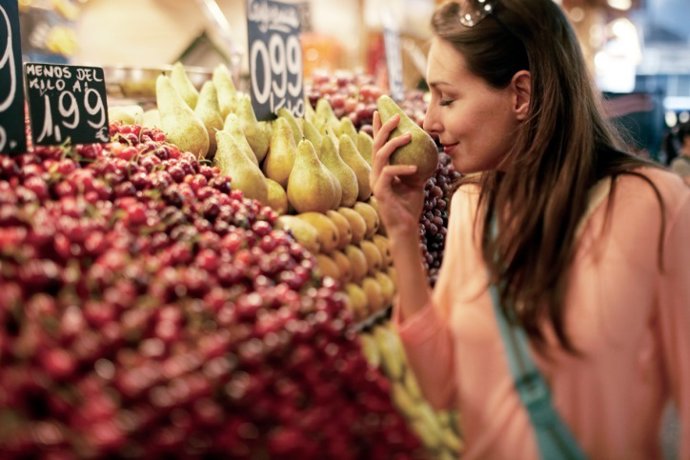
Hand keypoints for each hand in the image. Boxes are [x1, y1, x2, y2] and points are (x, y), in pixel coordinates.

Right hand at [370, 111, 425, 236]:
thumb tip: (428, 152)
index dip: (378, 127)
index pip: (378, 145)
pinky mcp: (380, 192)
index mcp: (381, 170)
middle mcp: (375, 174)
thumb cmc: (409, 206)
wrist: (406, 227)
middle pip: (376, 145)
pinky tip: (415, 169)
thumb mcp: (416, 182)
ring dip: (394, 143)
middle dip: (385, 128)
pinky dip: (402, 169)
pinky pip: (389, 174)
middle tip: (398, 116)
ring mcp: (376, 183)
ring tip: (409, 136)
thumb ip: (416, 168)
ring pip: (380, 155)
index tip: (380, 110)